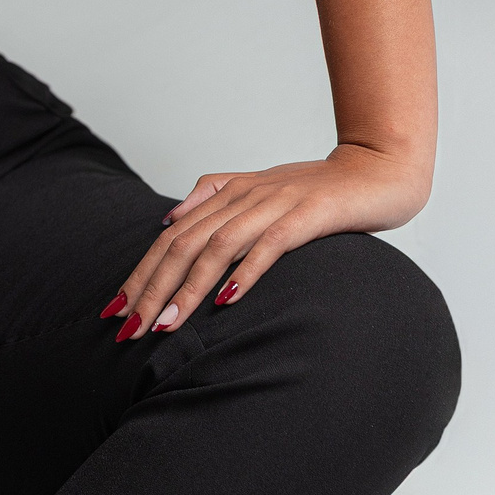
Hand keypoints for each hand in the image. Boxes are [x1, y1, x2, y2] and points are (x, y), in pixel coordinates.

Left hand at [104, 144, 430, 340]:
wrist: (378, 166)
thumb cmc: (318, 190)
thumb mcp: (258, 190)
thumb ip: (213, 195)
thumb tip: (169, 216)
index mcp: (226, 193)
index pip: (170, 237)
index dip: (141, 273)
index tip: (116, 311)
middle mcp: (243, 196)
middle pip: (183, 244)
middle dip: (152, 288)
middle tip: (129, 328)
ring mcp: (275, 203)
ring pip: (218, 246)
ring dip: (188, 288)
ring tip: (166, 324)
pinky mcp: (309, 214)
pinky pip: (271, 244)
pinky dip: (246, 272)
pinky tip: (226, 301)